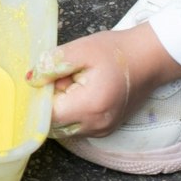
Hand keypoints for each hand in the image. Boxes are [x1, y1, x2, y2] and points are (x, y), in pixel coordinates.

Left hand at [33, 23, 180, 137]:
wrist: (148, 58)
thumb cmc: (116, 52)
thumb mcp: (80, 50)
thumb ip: (52, 65)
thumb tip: (31, 80)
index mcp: (89, 107)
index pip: (47, 116)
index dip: (38, 99)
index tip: (40, 82)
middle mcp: (96, 125)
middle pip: (54, 125)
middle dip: (50, 104)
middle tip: (62, 80)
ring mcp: (102, 130)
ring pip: (64, 127)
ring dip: (61, 109)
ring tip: (74, 84)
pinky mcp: (106, 129)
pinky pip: (77, 126)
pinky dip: (72, 112)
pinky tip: (82, 92)